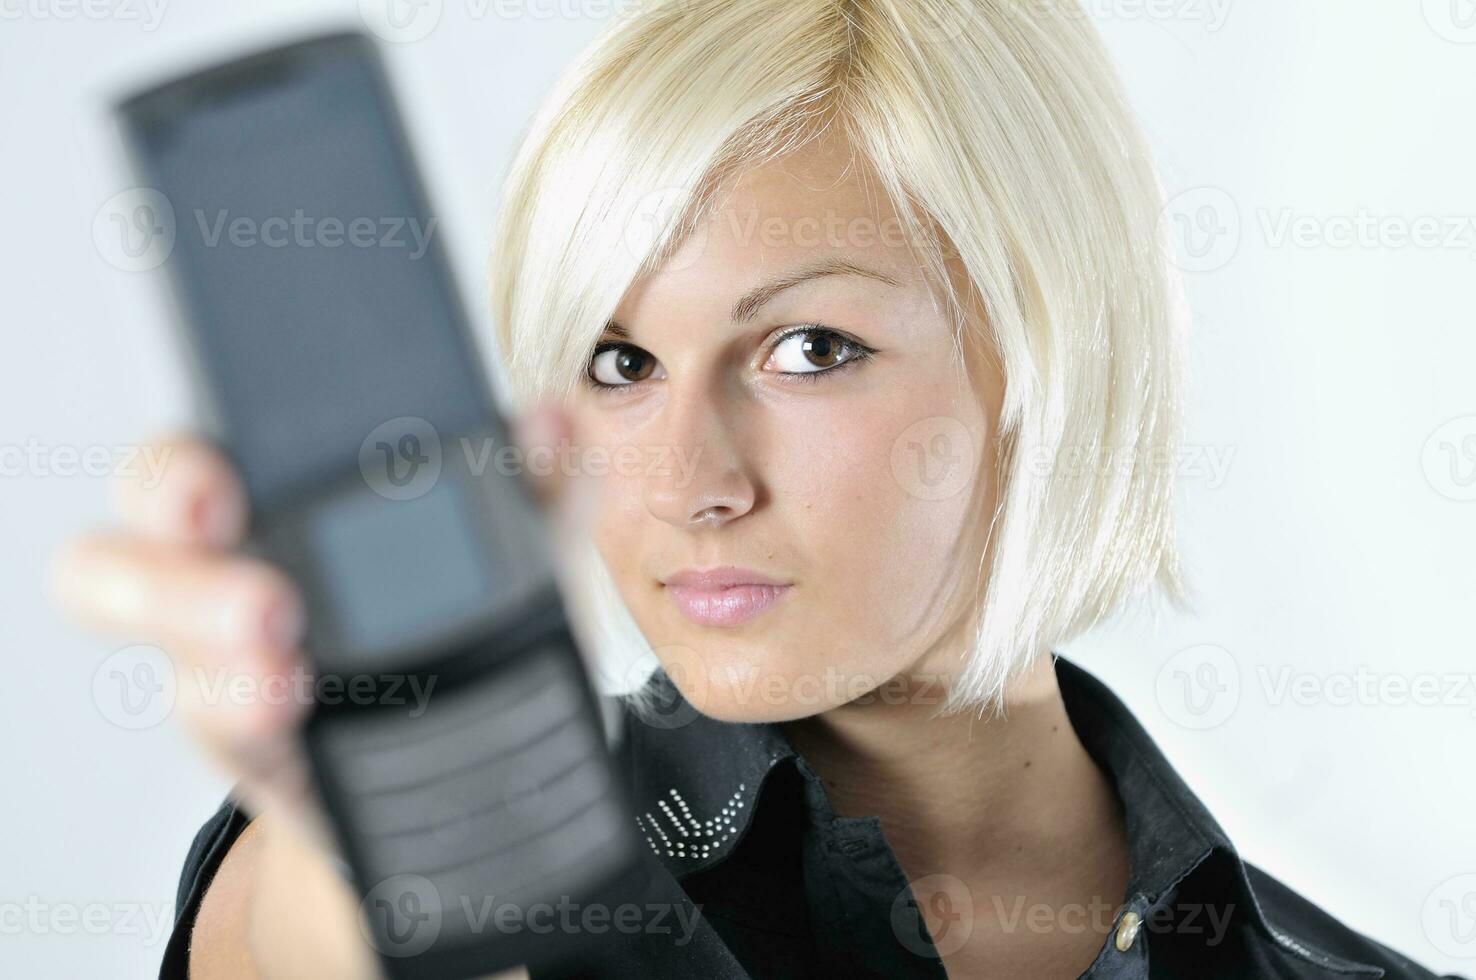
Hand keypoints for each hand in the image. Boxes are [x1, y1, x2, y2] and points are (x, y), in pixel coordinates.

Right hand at [47, 400, 578, 978]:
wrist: (489, 748)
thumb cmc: (474, 617)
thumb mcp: (519, 541)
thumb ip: (535, 477)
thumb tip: (552, 418)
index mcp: (273, 508)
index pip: (182, 470)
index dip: (174, 477)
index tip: (216, 490)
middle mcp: (229, 588)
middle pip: (122, 571)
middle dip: (170, 586)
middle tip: (262, 604)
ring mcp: (237, 684)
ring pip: (177, 677)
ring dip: (223, 680)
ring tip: (285, 684)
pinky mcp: (267, 764)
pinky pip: (240, 753)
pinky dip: (270, 738)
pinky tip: (308, 726)